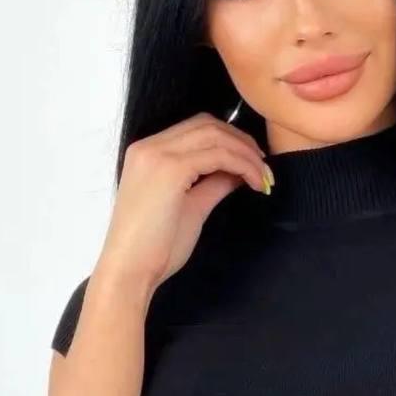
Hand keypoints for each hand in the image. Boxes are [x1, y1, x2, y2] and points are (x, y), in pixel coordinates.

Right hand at [96, 111, 272, 291]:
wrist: (130, 272)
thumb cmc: (154, 249)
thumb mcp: (192, 208)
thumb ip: (212, 185)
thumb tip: (238, 172)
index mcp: (148, 153)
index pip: (197, 128)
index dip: (231, 139)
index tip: (254, 161)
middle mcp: (149, 147)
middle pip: (207, 124)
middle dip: (242, 141)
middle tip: (264, 166)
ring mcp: (157, 155)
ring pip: (214, 135)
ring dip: (246, 153)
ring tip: (264, 177)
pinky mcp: (170, 169)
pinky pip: (217, 155)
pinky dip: (242, 164)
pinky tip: (255, 183)